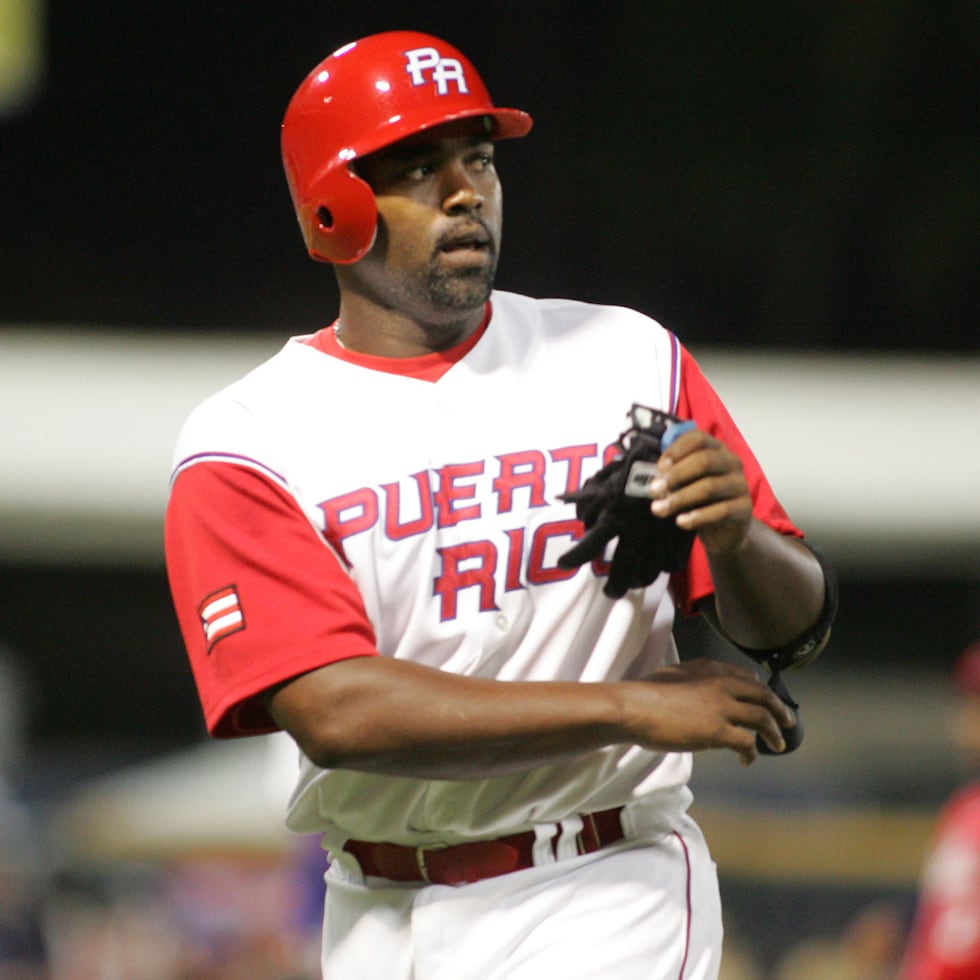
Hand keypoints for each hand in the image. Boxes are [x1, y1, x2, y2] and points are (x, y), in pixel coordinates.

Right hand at [627, 658, 796, 765]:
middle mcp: (721, 683)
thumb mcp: (673, 675)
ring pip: (763, 718)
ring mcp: (721, 707)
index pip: (747, 676)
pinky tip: (747, 760)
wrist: (633, 706)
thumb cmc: (644, 694)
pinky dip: (752, 752)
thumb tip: (700, 692)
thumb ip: (693, 679)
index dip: (761, 690)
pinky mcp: (717, 731)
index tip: (765, 699)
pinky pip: (747, 742)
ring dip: (775, 733)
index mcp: (709, 668)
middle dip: (780, 710)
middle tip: (788, 721)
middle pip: (763, 695)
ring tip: (778, 744)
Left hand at [646, 428, 751, 554]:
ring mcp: (740, 484)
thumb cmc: (700, 501)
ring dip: (680, 498)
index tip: (658, 467)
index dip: (676, 450)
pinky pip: (722, 510)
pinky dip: (698, 517)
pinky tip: (681, 522)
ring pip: (710, 487)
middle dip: (675, 475)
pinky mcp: (745, 508)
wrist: (725, 531)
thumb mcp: (685, 484)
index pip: (698, 438)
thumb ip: (672, 477)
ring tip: (659, 509)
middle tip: (653, 490)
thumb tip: (654, 480)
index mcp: (716, 449)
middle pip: (704, 461)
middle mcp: (731, 462)